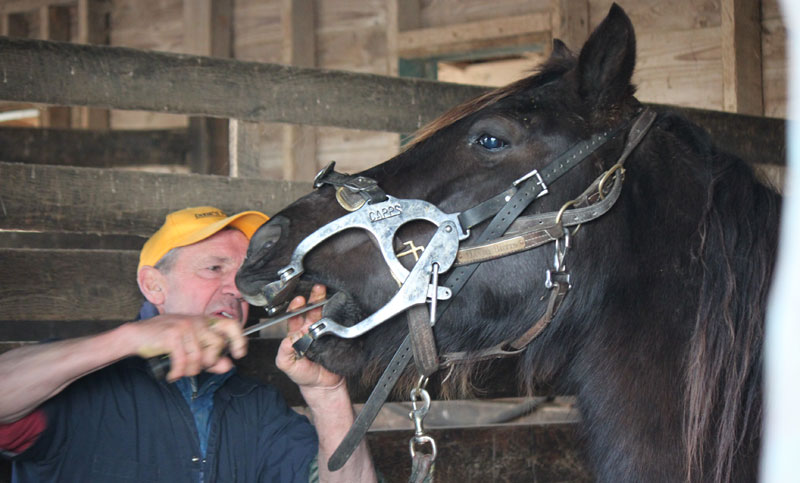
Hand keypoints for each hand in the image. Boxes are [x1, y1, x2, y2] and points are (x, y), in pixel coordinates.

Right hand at [127, 314, 247, 380]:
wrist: (136, 336)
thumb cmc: (163, 341)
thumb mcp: (189, 348)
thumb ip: (210, 358)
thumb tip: (228, 365)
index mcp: (203, 322)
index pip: (230, 324)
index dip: (239, 339)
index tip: (239, 354)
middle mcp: (196, 321)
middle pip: (218, 344)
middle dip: (209, 361)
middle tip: (196, 367)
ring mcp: (185, 326)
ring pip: (200, 356)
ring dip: (189, 370)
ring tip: (180, 371)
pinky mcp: (173, 334)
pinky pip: (183, 360)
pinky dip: (177, 372)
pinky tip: (172, 374)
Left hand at [275, 284, 342, 389]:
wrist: (323, 387)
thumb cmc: (303, 375)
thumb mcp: (287, 365)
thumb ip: (284, 353)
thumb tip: (287, 340)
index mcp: (296, 334)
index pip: (295, 316)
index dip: (296, 307)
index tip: (299, 301)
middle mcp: (310, 330)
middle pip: (312, 310)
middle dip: (314, 298)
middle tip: (317, 290)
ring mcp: (325, 332)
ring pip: (325, 314)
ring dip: (326, 303)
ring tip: (328, 294)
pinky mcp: (337, 336)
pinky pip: (338, 324)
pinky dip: (339, 316)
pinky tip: (340, 308)